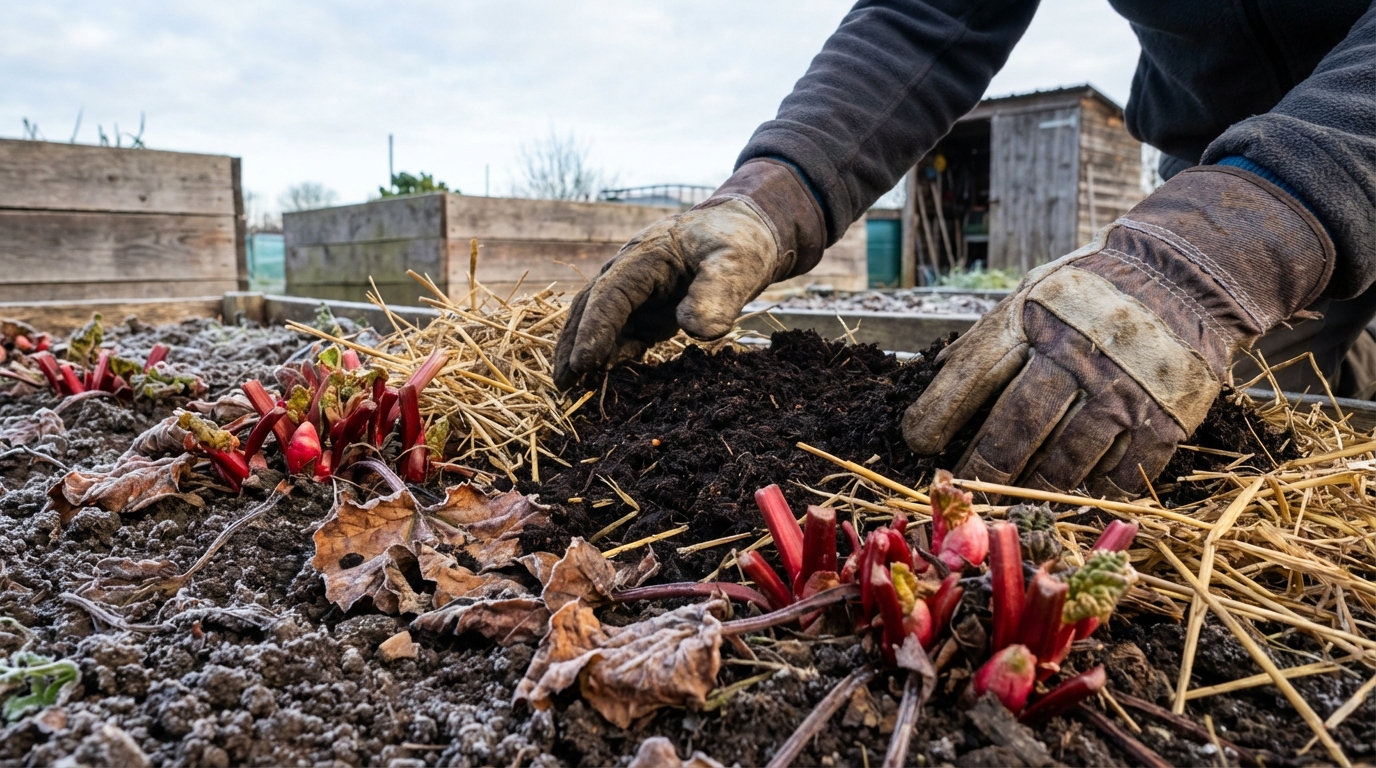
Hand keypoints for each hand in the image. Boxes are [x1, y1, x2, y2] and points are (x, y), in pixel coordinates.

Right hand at [554, 160, 824, 387]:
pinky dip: (609, 356)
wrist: (745, 233)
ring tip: (572, 387)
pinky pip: (620, 335)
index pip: (609, 295)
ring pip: (597, 323)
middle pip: (588, 307)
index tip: (585, 362)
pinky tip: (605, 379)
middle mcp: (630, 273)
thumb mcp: (737, 262)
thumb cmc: (738, 242)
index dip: (595, 329)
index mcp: (644, 256)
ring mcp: (636, 293)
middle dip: (573, 344)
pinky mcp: (647, 312)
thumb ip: (719, 291)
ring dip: (583, 352)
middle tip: (563, 383)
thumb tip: (694, 329)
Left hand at [902, 166, 1332, 497]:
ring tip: (1013, 498)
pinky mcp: (1166, 418)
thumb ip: (992, 336)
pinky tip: (1073, 494)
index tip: (918, 443)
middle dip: (983, 466)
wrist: (1187, 275)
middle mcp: (1079, 352)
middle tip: (963, 488)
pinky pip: (1120, 473)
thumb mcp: (1034, 292)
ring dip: (1033, 487)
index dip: (939, 414)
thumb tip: (937, 379)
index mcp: (1036, 316)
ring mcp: (1126, 388)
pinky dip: (1092, 490)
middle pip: (1017, 427)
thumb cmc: (1090, 292)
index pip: (974, 374)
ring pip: (1066, 460)